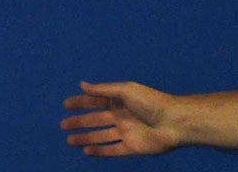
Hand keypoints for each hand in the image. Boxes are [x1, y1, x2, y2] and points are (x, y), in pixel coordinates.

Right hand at [61, 81, 181, 156]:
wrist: (174, 122)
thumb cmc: (150, 102)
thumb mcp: (125, 90)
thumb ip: (103, 90)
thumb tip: (82, 85)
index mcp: (119, 100)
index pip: (95, 101)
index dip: (81, 102)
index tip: (66, 105)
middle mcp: (120, 116)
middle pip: (95, 120)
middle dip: (79, 122)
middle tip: (63, 125)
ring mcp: (125, 132)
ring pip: (101, 136)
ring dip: (85, 137)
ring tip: (70, 140)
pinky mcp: (131, 148)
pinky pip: (112, 150)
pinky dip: (100, 151)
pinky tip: (87, 151)